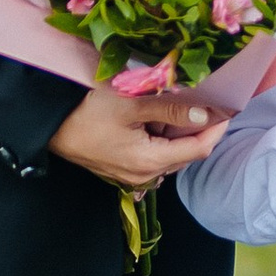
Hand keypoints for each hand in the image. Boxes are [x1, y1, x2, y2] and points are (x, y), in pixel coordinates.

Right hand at [49, 78, 215, 190]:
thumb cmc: (86, 112)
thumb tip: (204, 113)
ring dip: (176, 131)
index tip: (227, 109)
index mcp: (150, 162)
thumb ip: (171, 109)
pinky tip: (152, 117)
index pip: (199, 149)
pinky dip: (160, 136)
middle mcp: (144, 175)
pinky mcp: (121, 168)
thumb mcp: (132, 104)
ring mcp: (131, 174)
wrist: (48, 125)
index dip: (216, 129)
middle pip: (185, 152)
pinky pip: (152, 154)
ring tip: (174, 104)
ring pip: (169, 153)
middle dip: (197, 127)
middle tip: (201, 99)